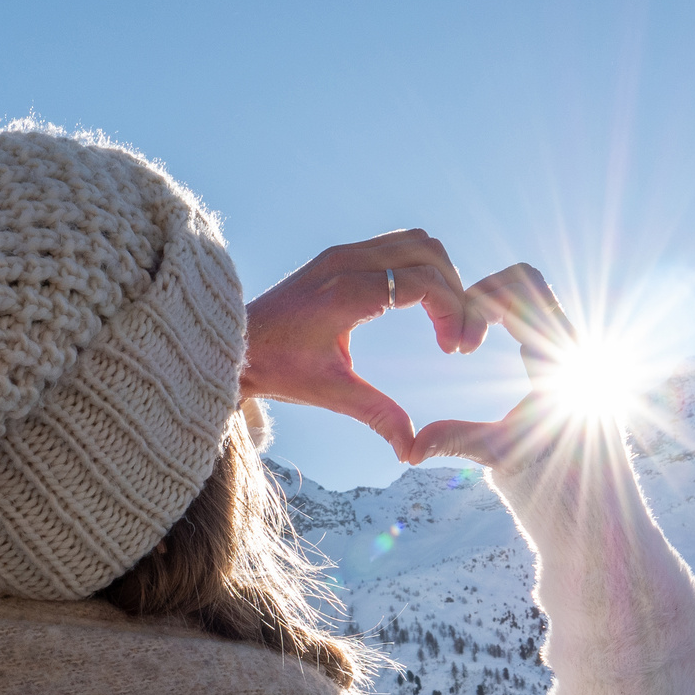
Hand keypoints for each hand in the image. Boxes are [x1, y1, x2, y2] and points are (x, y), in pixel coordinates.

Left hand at [240, 231, 485, 461]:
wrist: (234, 346)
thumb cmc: (277, 369)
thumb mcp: (331, 393)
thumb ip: (377, 415)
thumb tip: (411, 451)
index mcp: (347, 291)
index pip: (425, 281)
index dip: (453, 312)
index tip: (454, 350)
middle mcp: (346, 261)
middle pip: (430, 252)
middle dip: (456, 291)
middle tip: (459, 338)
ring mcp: (342, 252)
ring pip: (416, 242)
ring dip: (441, 276)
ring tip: (446, 321)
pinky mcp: (339, 255)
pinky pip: (395, 246)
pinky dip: (419, 269)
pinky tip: (420, 308)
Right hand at [410, 262, 578, 469]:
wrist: (581, 475)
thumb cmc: (544, 467)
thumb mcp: (499, 453)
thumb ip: (457, 441)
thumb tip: (410, 450)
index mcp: (560, 357)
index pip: (521, 293)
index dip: (478, 307)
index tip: (461, 349)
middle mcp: (567, 339)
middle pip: (523, 278)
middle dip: (480, 295)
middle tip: (459, 336)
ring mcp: (563, 337)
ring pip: (526, 286)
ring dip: (488, 302)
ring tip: (466, 340)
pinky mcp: (556, 342)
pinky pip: (528, 304)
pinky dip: (496, 312)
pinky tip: (476, 344)